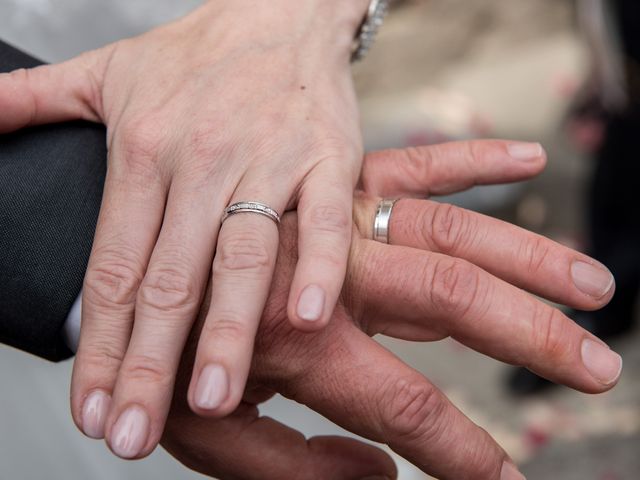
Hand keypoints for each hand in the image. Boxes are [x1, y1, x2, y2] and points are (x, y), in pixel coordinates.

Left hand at [0, 0, 371, 456]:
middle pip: (170, 277)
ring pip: (242, 255)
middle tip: (134, 431)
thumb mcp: (110, 70)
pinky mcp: (327, 158)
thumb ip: (37, 98)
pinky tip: (305, 319)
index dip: (98, 341)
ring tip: (213, 399)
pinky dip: (318, 268)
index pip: (113, 264)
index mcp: (144, 148)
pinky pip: (323, 220)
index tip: (91, 406)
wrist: (281, 13)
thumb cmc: (202, 57)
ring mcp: (269, 159)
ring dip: (228, 331)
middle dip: (149, 362)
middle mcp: (202, 159)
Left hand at [161, 140, 620, 479]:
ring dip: (528, 256)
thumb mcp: (207, 436)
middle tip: (599, 367)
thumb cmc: (166, 354)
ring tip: (594, 286)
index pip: (405, 407)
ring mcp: (334, 221)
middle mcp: (328, 273)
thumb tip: (379, 477)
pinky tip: (528, 162)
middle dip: (532, 338)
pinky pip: (409, 166)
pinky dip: (469, 161)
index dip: (464, 455)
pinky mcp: (330, 186)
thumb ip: (289, 470)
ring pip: (448, 232)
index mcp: (298, 343)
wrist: (133, 258)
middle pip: (452, 300)